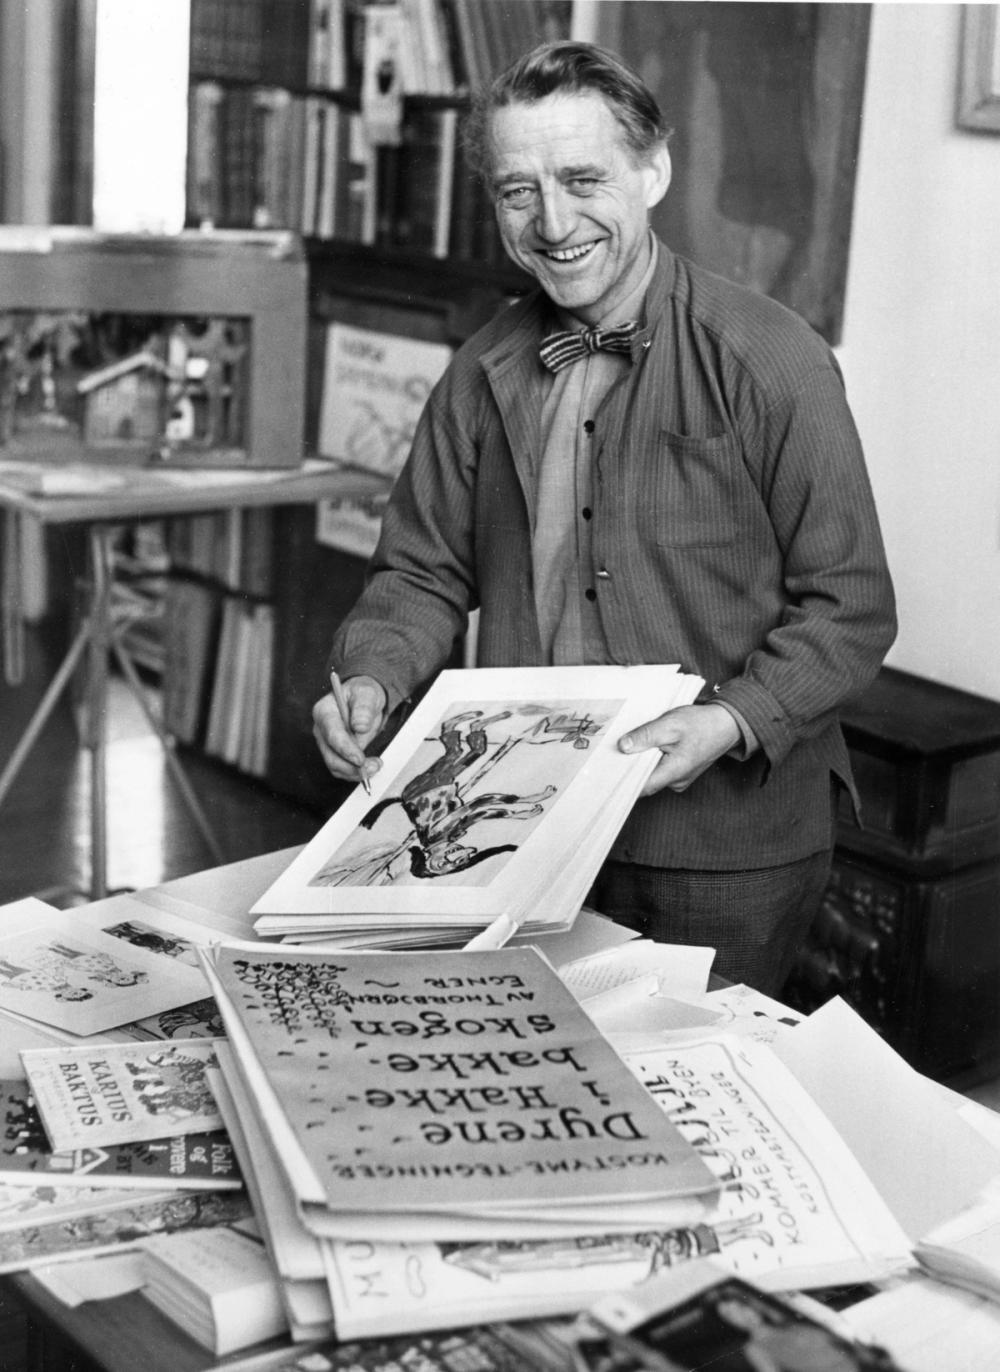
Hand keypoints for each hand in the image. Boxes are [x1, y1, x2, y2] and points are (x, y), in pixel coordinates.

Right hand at [312, 674, 386, 784]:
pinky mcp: (335, 753)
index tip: (359, 759)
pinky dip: (356, 772)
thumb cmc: (363, 694)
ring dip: (355, 772)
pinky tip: (370, 766)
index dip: (345, 749)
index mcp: (324, 711)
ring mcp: (327, 743)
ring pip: (336, 766)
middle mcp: (321, 730)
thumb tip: (360, 726)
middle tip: (373, 766)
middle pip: (330, 756)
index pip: (331, 735)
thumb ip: (363, 708)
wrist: (364, 700)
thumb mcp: (367, 693)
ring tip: (375, 765)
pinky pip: (343, 769)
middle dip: (351, 766)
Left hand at [618, 703, 740, 795]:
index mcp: (674, 773)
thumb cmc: (700, 724)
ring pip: (651, 775)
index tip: (605, 771)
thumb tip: (622, 746)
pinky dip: (650, 760)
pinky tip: (643, 747)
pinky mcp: (680, 772)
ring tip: (626, 747)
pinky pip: (659, 770)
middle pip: (643, 781)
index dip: (622, 781)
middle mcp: (676, 782)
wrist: (726, 724)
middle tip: (609, 755)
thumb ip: (646, 736)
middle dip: (627, 769)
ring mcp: (679, 779)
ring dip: (639, 763)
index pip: (640, 787)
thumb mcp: (670, 724)